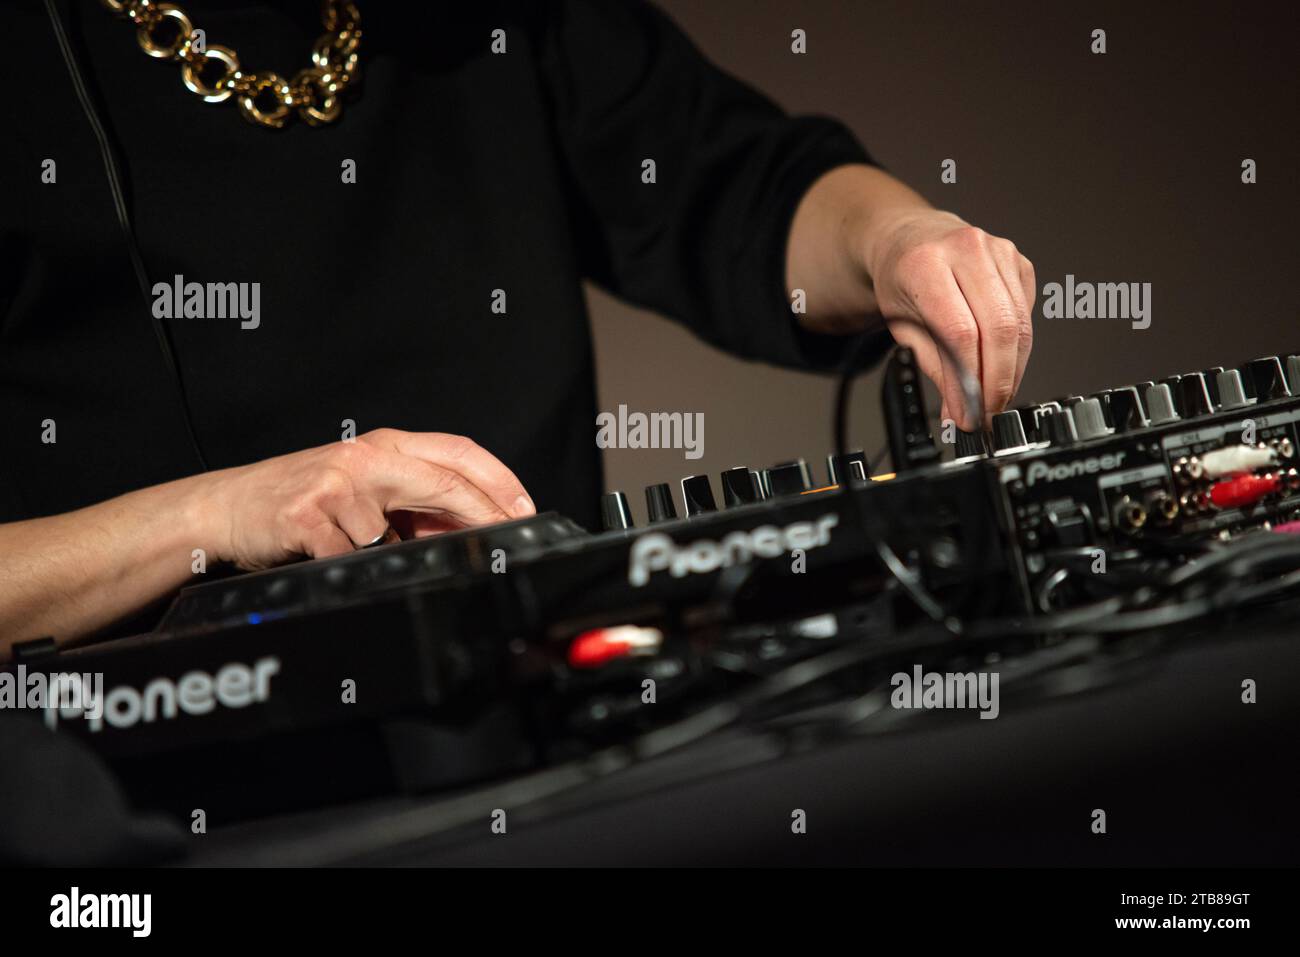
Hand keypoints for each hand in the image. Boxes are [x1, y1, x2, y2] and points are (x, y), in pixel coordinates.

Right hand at [198, 429, 534, 569]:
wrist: (227, 506)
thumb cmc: (302, 499)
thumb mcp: (364, 490)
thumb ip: (414, 503)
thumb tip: (472, 527)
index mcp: (384, 446)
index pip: (458, 452)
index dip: (498, 480)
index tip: (524, 508)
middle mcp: (364, 457)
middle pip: (443, 483)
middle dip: (484, 515)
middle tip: (507, 538)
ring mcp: (336, 483)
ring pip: (393, 533)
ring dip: (390, 554)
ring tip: (358, 549)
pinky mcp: (308, 514)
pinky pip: (350, 555)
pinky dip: (350, 565)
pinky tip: (330, 555)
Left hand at [865, 209, 1035, 429]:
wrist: (911, 239)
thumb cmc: (903, 280)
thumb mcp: (901, 326)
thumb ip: (933, 368)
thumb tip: (958, 410)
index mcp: (927, 264)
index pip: (960, 333)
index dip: (969, 380)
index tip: (967, 413)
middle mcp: (967, 250)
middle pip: (1000, 329)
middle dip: (998, 381)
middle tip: (986, 413)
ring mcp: (999, 252)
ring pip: (1021, 325)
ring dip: (1011, 371)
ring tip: (994, 398)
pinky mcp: (1020, 262)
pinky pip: (1028, 315)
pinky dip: (1017, 349)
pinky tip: (1000, 363)